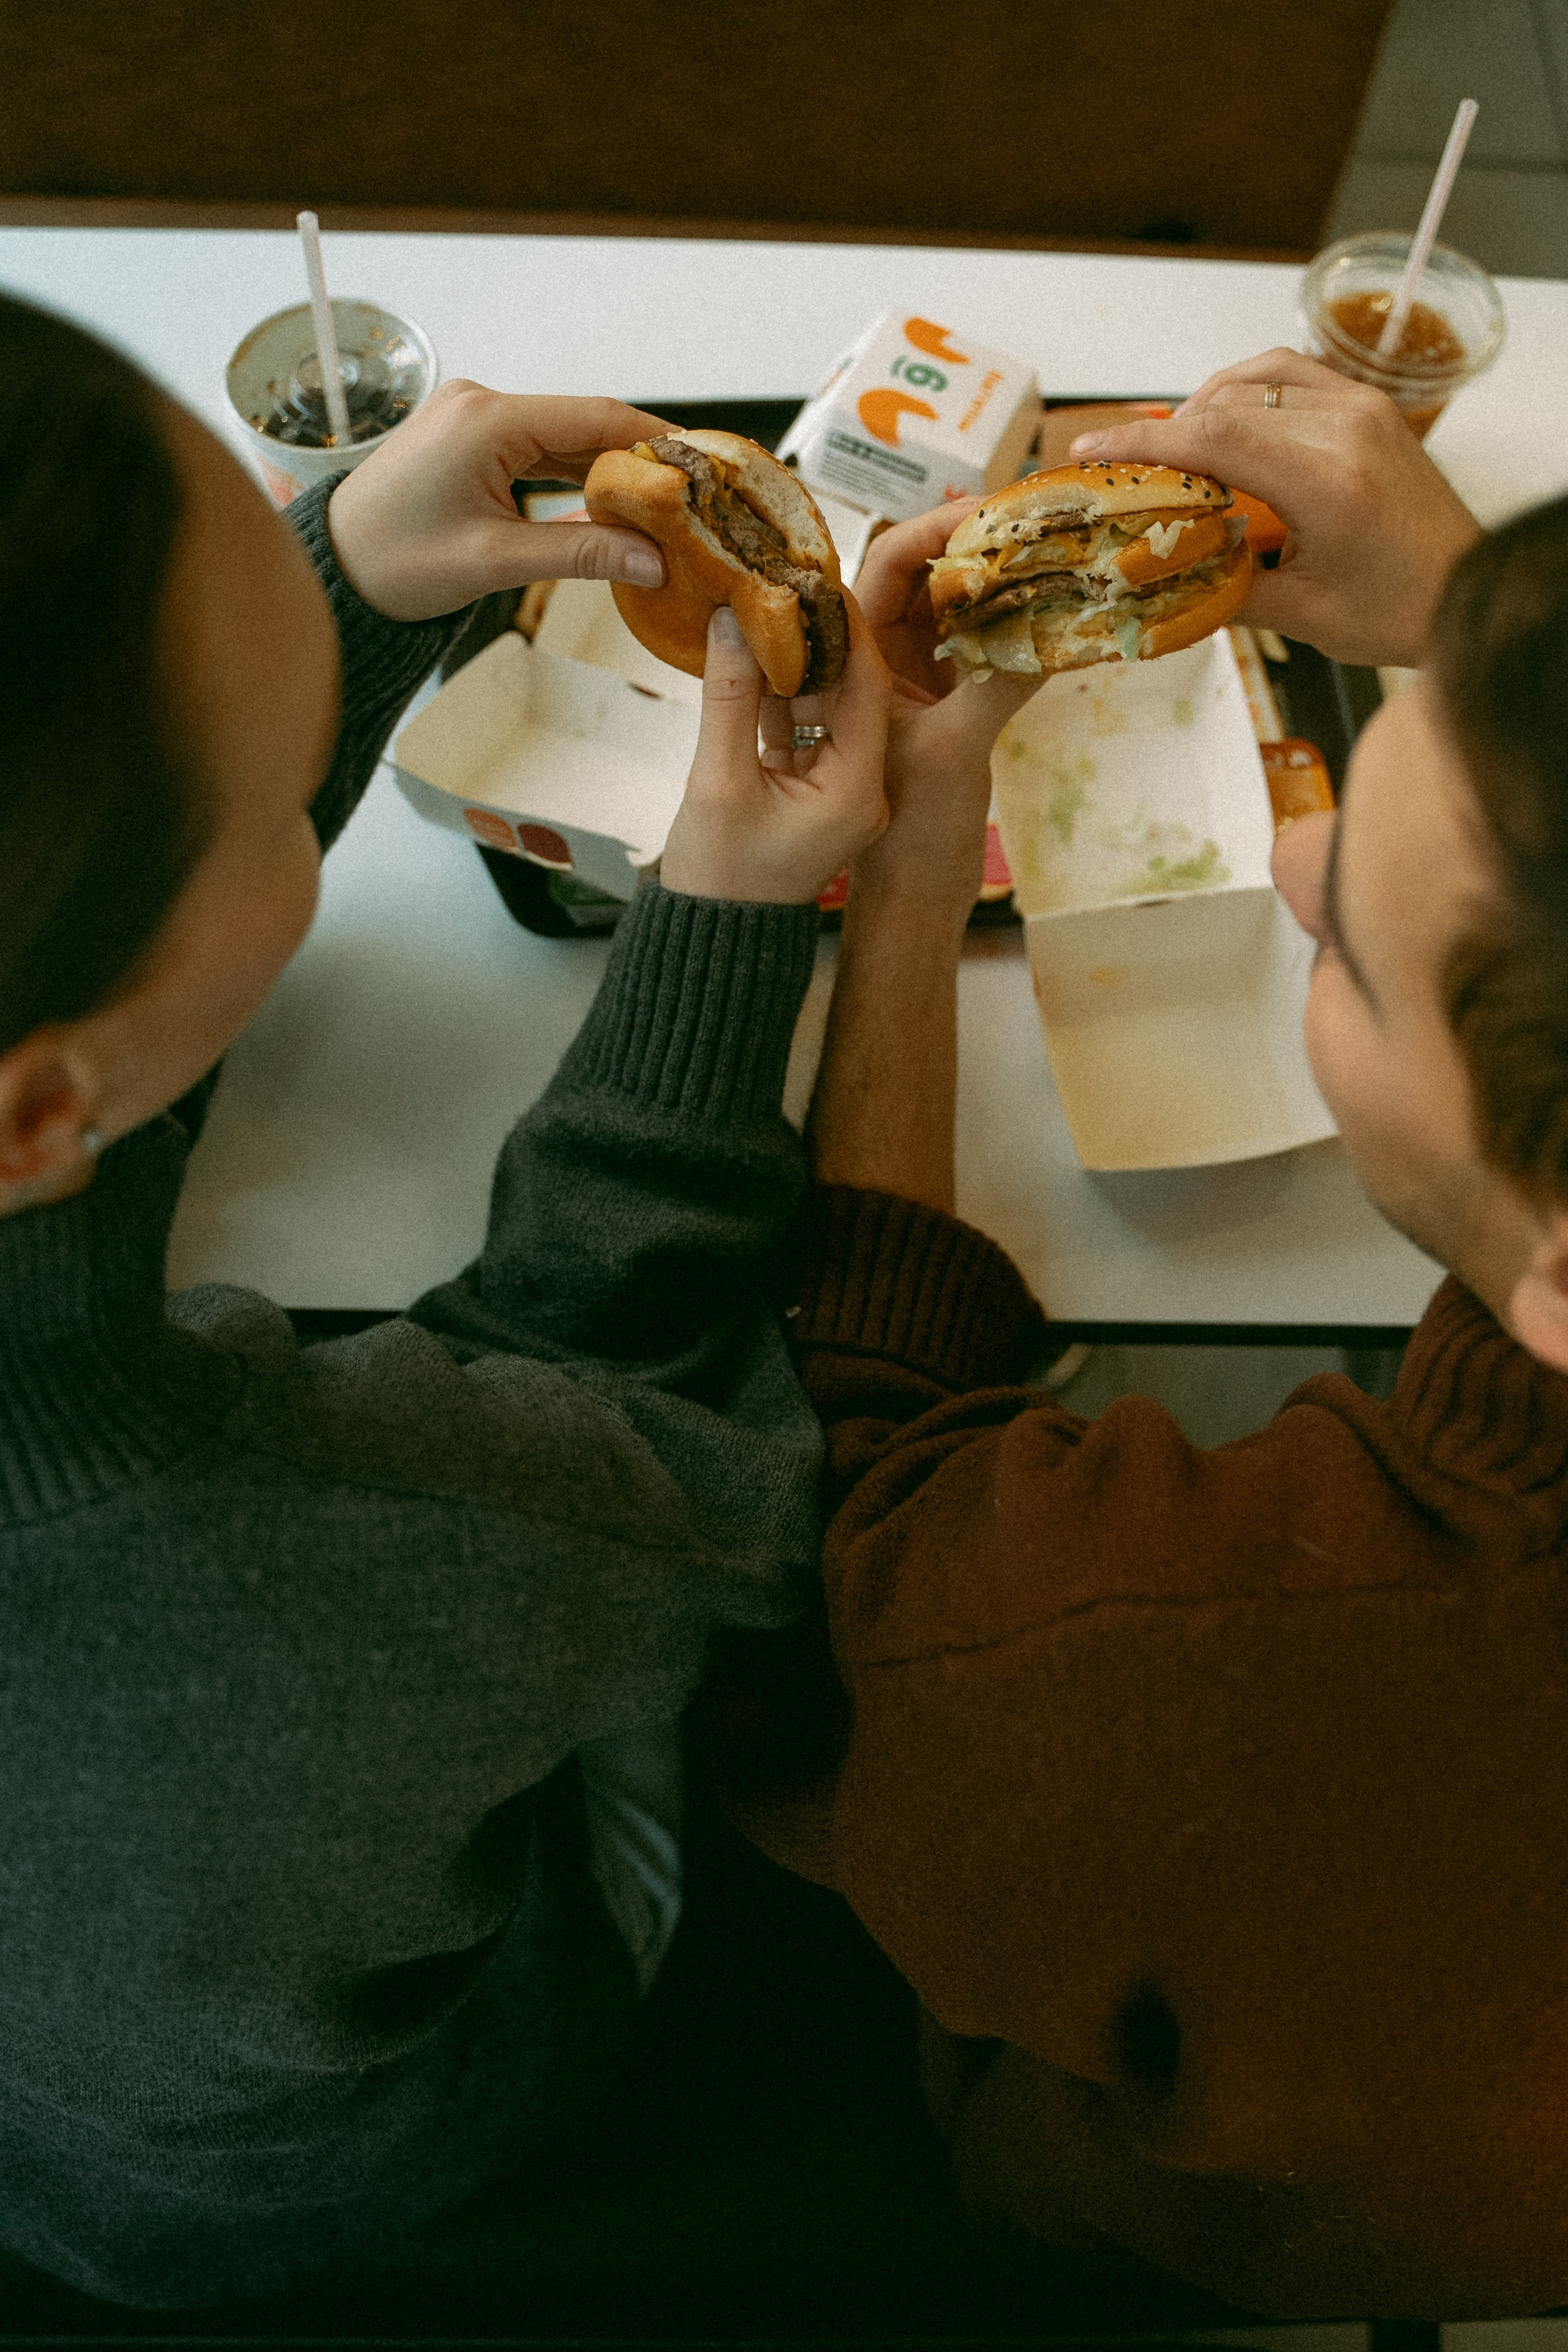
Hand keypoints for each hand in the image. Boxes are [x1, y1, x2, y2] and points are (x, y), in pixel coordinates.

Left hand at [325, 381, 670, 619]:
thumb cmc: (393, 563)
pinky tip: (609, 501)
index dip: (656, 438)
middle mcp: (479, 404)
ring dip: (608, 470)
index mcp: (486, 421)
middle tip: (693, 492)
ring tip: (661, 503)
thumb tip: (653, 560)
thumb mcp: (495, 561)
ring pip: (562, 438)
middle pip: (583, 423)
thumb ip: (580, 552)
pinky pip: (535, 449)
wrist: (331, 570)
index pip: (594, 416)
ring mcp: (471, 418)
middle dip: (638, 458)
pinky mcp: (467, 439)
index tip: (703, 462)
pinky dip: (573, 475)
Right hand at [658, 600, 889, 904]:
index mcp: (856, 791)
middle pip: (851, 694)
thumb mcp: (719, 781)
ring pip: (825, 709)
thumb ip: (730, 695)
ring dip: (798, 663)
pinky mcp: (812, 795)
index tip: (817, 576)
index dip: (843, 627)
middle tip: (790, 579)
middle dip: (820, 638)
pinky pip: (805, 732)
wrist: (711, 945)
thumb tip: (732, 616)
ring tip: (769, 604)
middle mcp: (861, 790)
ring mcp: (838, 793)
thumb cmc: (719, 881)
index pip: (865, 687)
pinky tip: (756, 655)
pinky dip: (781, 697)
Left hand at [851, 504, 1042, 910]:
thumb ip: (997, 687)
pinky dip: (1002, 625)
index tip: (988, 510)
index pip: (885, 567)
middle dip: (971, 545)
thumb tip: (1050, 629)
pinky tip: (1044, 609)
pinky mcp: (937, 705)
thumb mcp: (955, 752)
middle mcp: (872, 663)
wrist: (910, 900)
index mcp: (852, 662)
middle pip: (919, 576)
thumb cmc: (908, 838)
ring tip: (1045, 550)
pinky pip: (969, 645)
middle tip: (1032, 519)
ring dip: (991, 581)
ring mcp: (904, 683)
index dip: (933, 530)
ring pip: (948, 609)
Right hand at [1066, 349, 1481, 667]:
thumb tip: (1155, 578)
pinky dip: (1245, 392)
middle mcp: (1348, 430)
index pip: (1215, 439)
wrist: (1465, 595)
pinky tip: (1223, 423)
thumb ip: (1222, 588)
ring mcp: (1363, 409)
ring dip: (1203, 406)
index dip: (1143, 442)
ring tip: (1173, 449)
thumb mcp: (1300, 613)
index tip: (1092, 451)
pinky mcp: (1370, 406)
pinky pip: (1291, 376)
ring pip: (1254, 381)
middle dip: (1163, 433)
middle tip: (1120, 465)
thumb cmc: (1397, 611)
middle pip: (1225, 408)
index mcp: (1328, 482)